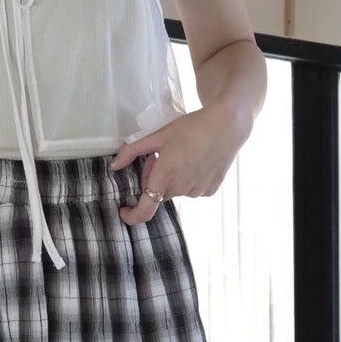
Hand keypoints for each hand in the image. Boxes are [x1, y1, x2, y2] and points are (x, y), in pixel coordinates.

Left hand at [110, 107, 247, 223]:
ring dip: (172, 179)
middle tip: (160, 157)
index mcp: (166, 176)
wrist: (227, 125)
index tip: (124, 211)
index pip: (145, 209)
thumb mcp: (158, 135)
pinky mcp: (210, 191)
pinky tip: (197, 161)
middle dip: (154, 179)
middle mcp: (181, 188)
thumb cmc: (191, 127)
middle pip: (158, 193)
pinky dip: (188, 180)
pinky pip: (191, 190)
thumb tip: (114, 166)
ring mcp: (197, 191)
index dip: (132, 216)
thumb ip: (132, 151)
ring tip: (182, 156)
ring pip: (175, 191)